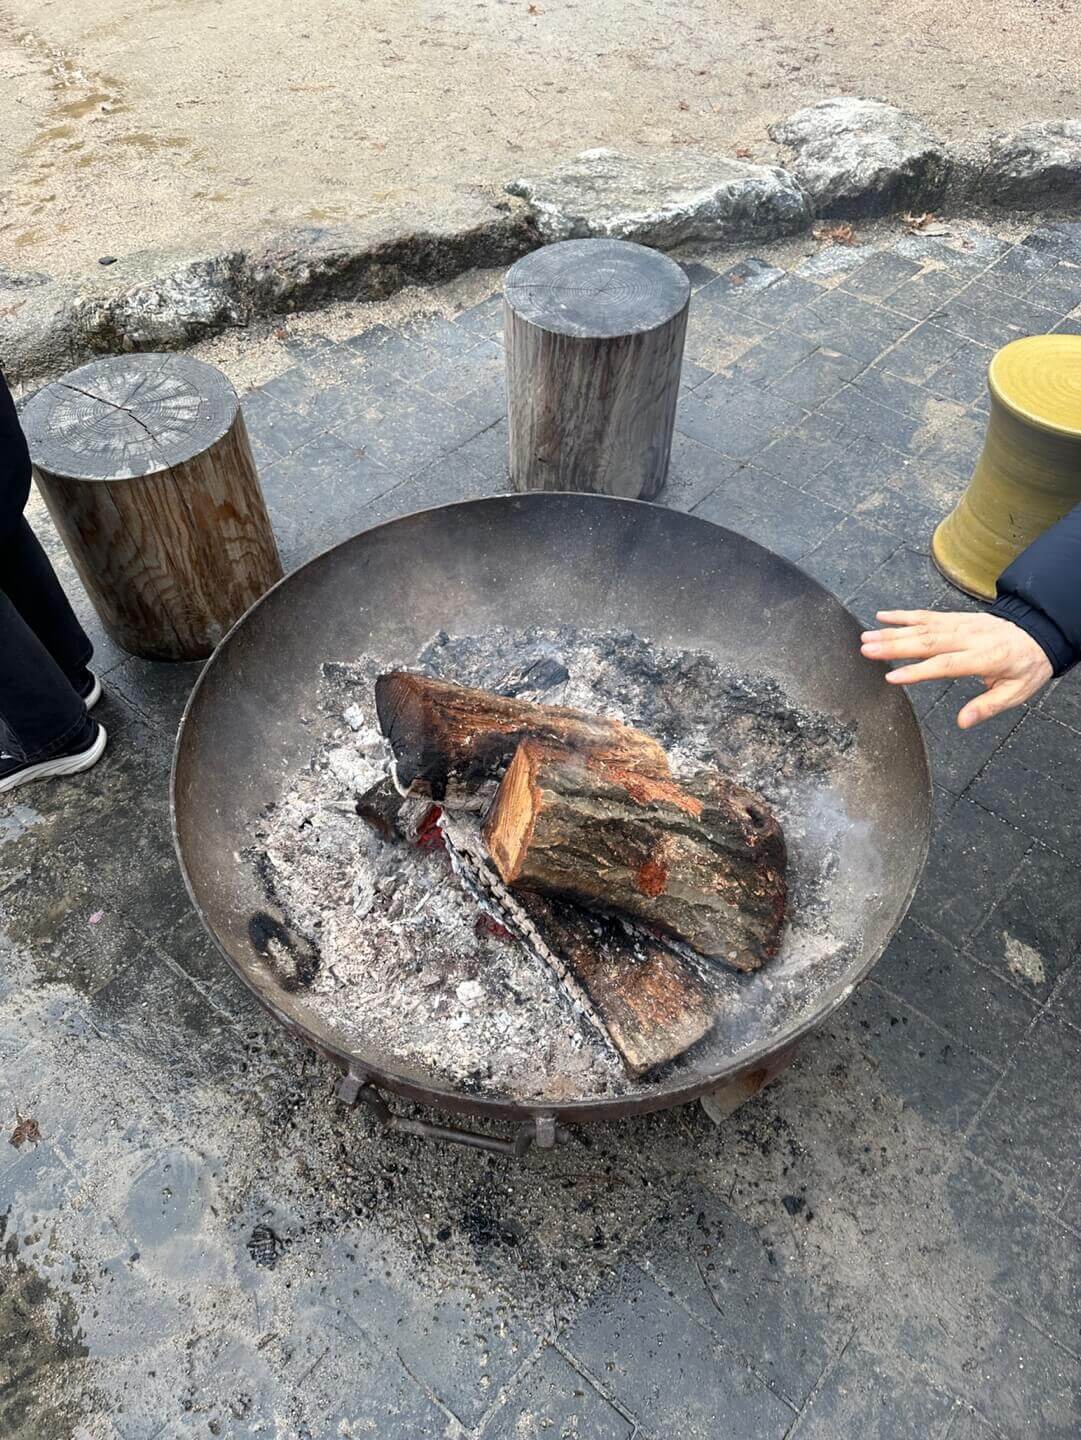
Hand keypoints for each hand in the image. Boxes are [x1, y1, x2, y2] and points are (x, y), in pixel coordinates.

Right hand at [860, 609, 1052, 728]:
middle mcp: (969, 638)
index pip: (945, 665)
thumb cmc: (1026, 667)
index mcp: (984, 658)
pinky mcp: (957, 618)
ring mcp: (961, 625)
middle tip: (867, 649)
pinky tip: (883, 616)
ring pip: (923, 627)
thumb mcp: (1016, 693)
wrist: (1040, 632)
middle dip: (894, 646)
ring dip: (892, 632)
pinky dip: (904, 615)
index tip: (891, 677)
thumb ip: (988, 706)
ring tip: (866, 637)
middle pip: (927, 642)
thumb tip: (963, 722)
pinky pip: (928, 615)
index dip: (917, 671)